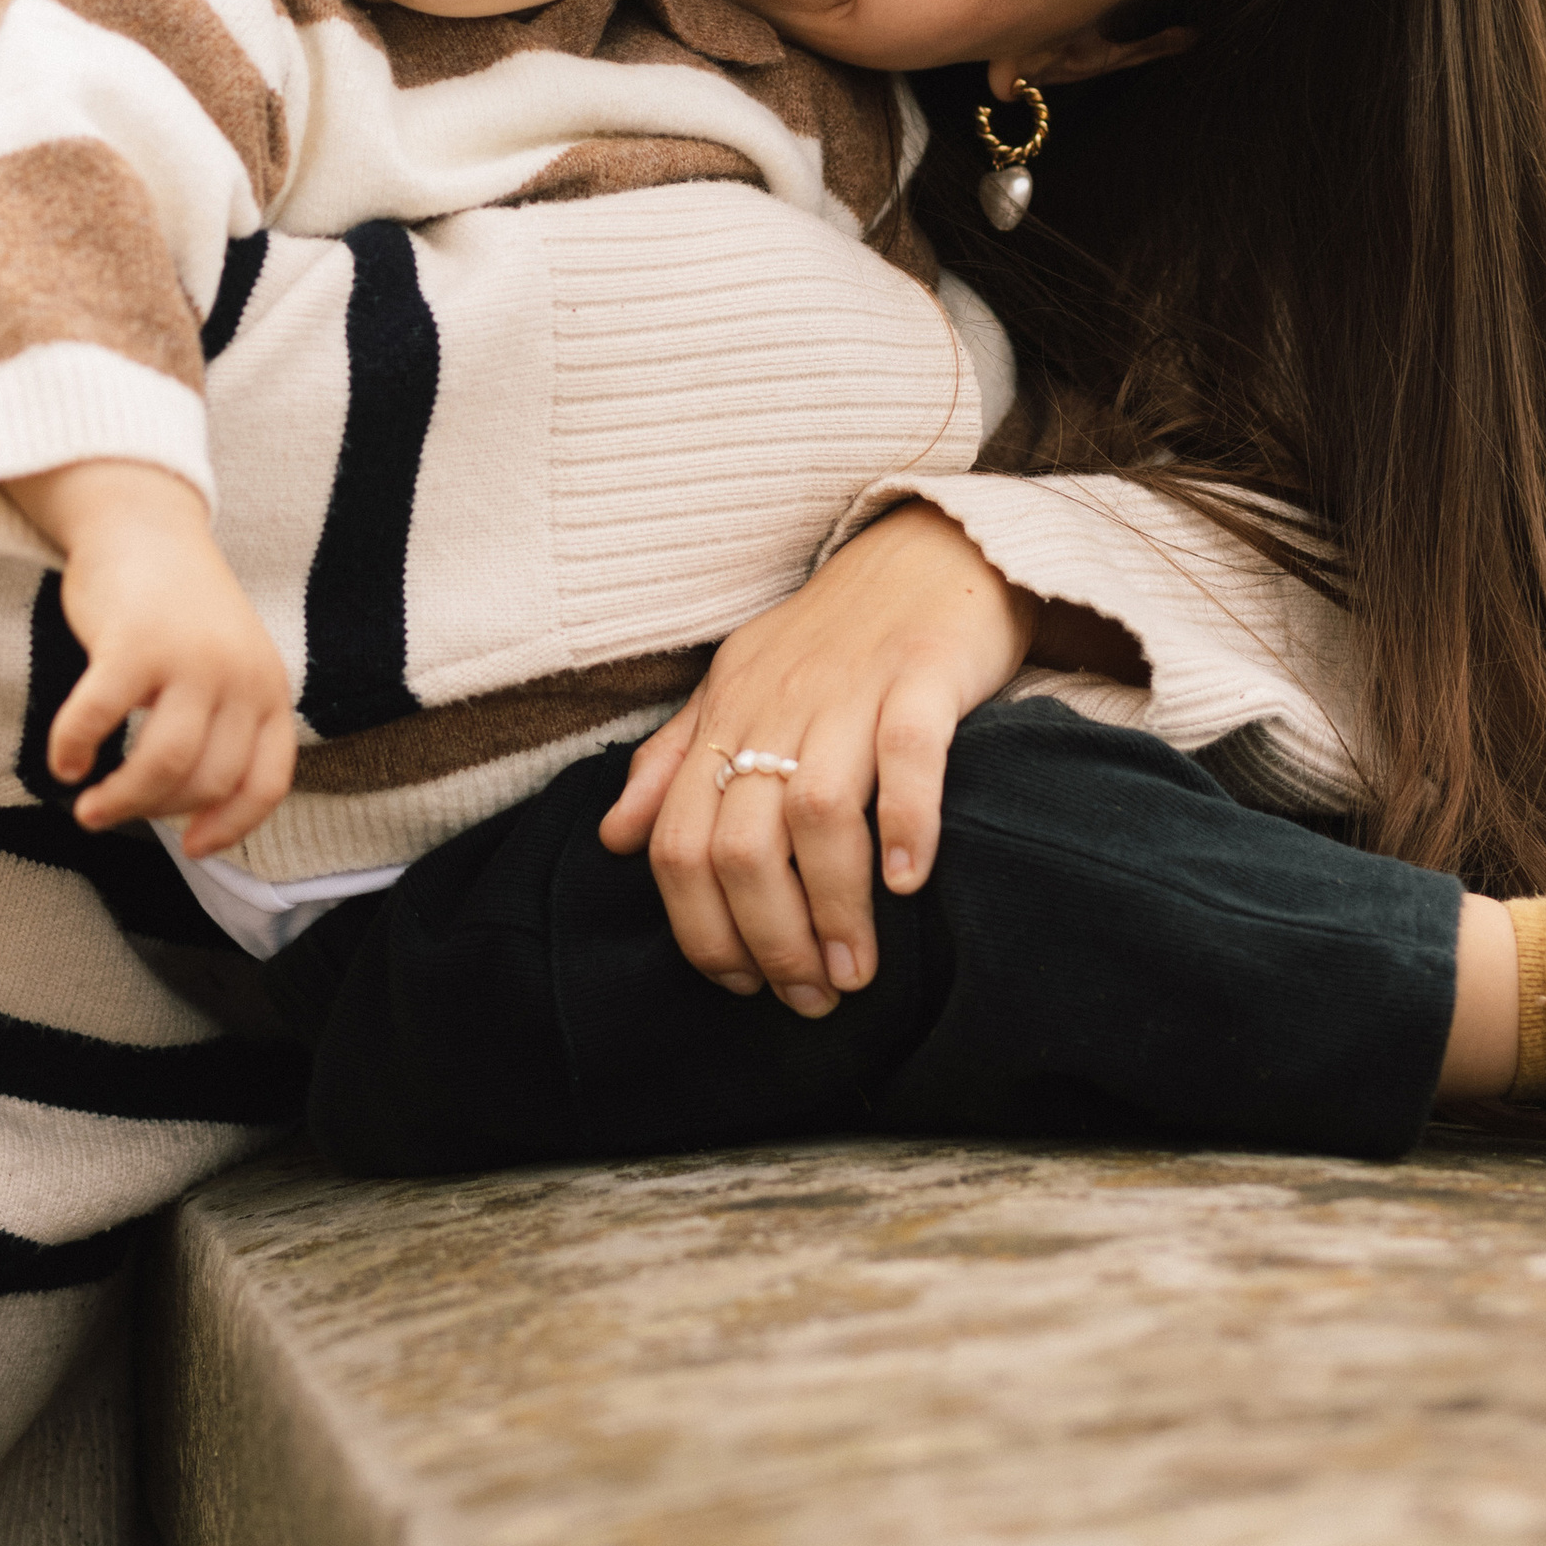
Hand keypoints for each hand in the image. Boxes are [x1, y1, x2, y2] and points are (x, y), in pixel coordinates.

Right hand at [13, 460, 295, 856]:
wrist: (142, 524)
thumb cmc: (177, 608)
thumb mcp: (228, 662)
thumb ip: (225, 723)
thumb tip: (193, 816)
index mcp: (269, 685)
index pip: (266, 781)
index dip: (234, 827)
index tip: (195, 848)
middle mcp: (238, 674)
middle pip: (207, 782)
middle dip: (157, 812)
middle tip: (117, 813)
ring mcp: (188, 658)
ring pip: (162, 767)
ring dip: (120, 802)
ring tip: (89, 807)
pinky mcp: (132, 644)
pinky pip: (98, 722)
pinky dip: (74, 752)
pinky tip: (64, 762)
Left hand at [598, 500, 1036, 1015]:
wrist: (931, 547)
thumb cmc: (834, 634)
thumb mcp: (738, 686)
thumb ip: (676, 760)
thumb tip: (614, 837)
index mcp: (727, 713)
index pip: (678, 842)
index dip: (699, 929)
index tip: (742, 983)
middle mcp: (777, 703)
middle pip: (741, 845)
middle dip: (771, 941)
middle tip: (812, 997)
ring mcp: (851, 688)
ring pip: (818, 813)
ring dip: (835, 909)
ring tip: (858, 971)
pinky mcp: (923, 674)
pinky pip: (908, 755)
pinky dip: (907, 825)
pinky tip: (910, 883)